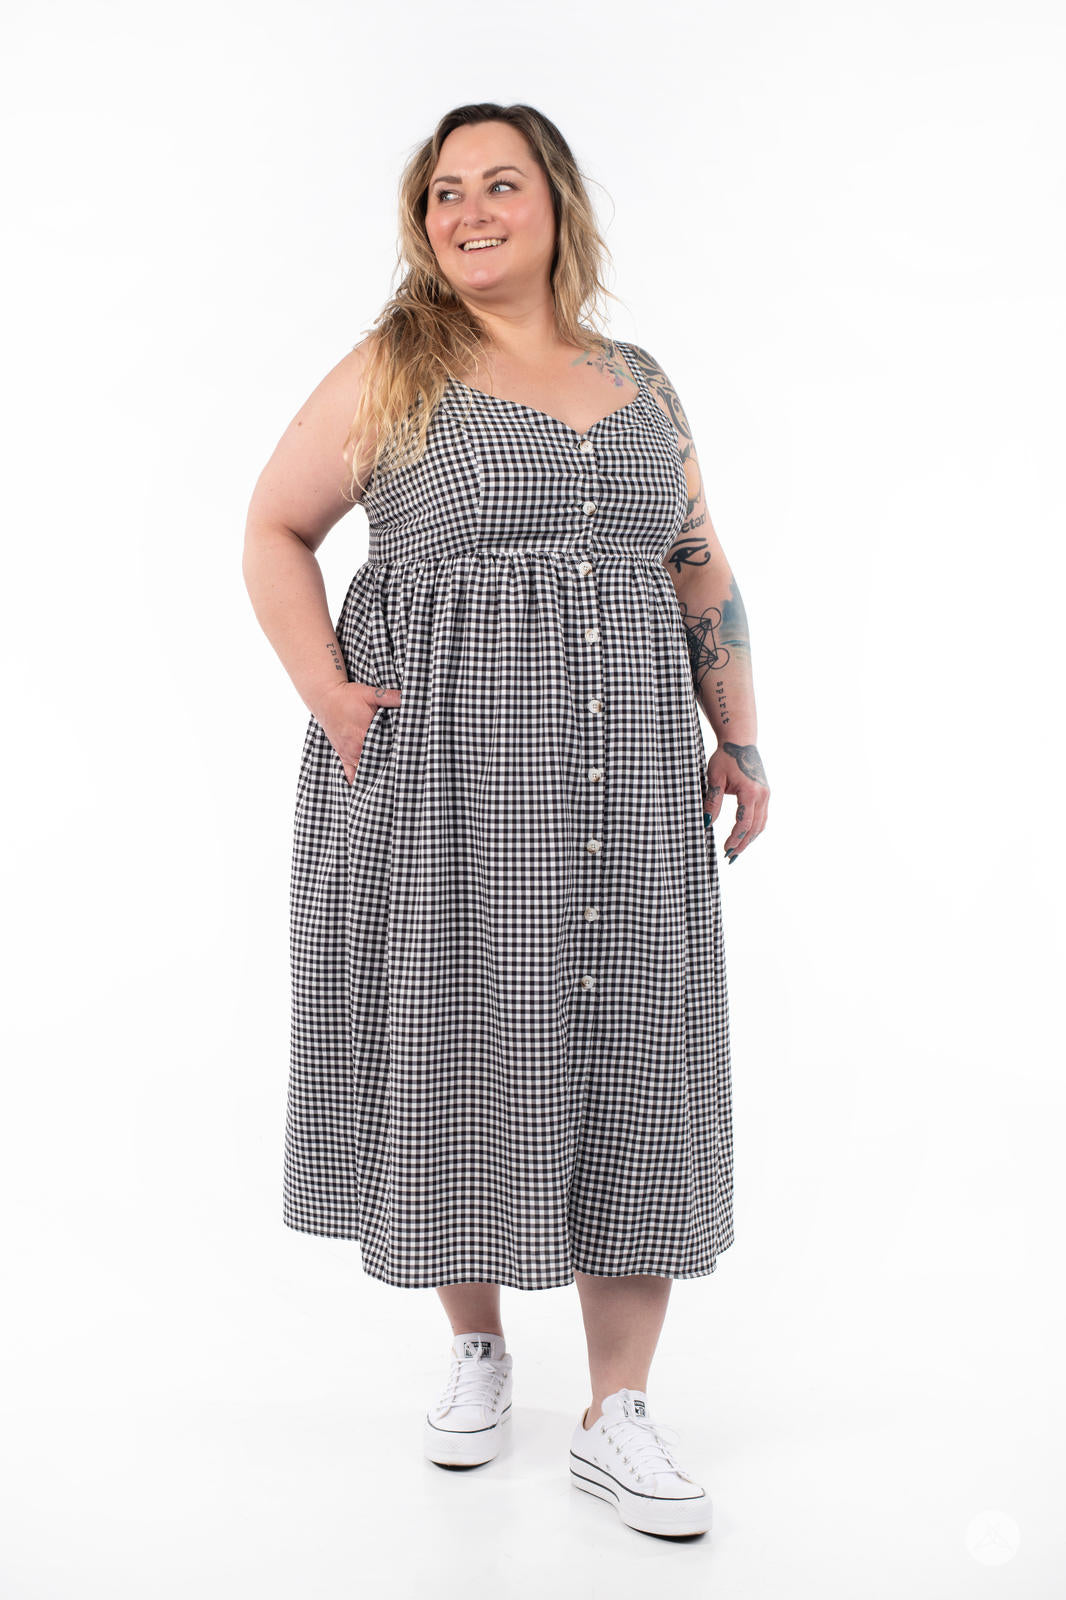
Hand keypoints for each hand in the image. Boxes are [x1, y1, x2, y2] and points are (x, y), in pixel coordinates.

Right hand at [312, 679, 401, 785]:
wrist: (325, 698)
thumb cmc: (347, 696)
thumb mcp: (371, 694)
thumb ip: (391, 697)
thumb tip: (408, 698)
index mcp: (365, 734)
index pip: (386, 751)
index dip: (398, 756)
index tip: (408, 760)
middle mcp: (356, 747)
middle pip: (377, 764)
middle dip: (389, 768)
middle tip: (403, 772)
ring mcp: (349, 753)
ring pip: (365, 771)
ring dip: (376, 775)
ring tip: (390, 783)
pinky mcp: (342, 755)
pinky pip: (349, 774)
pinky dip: (358, 781)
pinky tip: (367, 788)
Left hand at [705, 741, 768, 863]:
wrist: (740, 741)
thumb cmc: (725, 758)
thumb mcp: (714, 778)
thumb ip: (712, 802)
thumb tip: (707, 823)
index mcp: (750, 792)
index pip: (744, 823)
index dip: (734, 839)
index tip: (724, 850)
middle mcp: (762, 795)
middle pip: (755, 828)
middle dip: (743, 844)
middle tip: (730, 857)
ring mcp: (766, 794)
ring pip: (761, 824)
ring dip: (750, 839)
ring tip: (737, 851)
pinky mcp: (765, 793)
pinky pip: (762, 816)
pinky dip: (754, 828)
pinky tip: (745, 836)